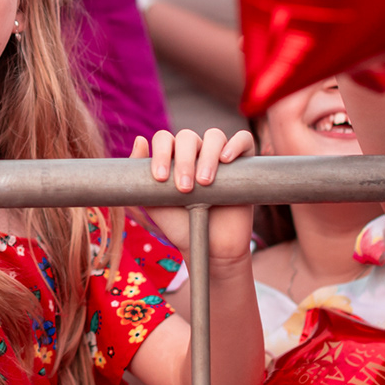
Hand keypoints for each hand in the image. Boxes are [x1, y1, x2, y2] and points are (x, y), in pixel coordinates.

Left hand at [129, 128, 255, 263]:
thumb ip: (140, 176)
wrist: (209, 248)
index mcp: (173, 157)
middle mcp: (196, 152)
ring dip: (207, 155)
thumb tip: (139, 140)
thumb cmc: (179, 225)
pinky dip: (235, 144)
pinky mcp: (244, 163)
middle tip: (184, 188)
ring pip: (214, 136)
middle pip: (187, 137)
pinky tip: (226, 159)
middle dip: (183, 161)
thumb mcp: (154, 202)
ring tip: (204, 182)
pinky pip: (244, 139)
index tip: (160, 179)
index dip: (161, 153)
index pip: (164, 139)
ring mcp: (220, 156)